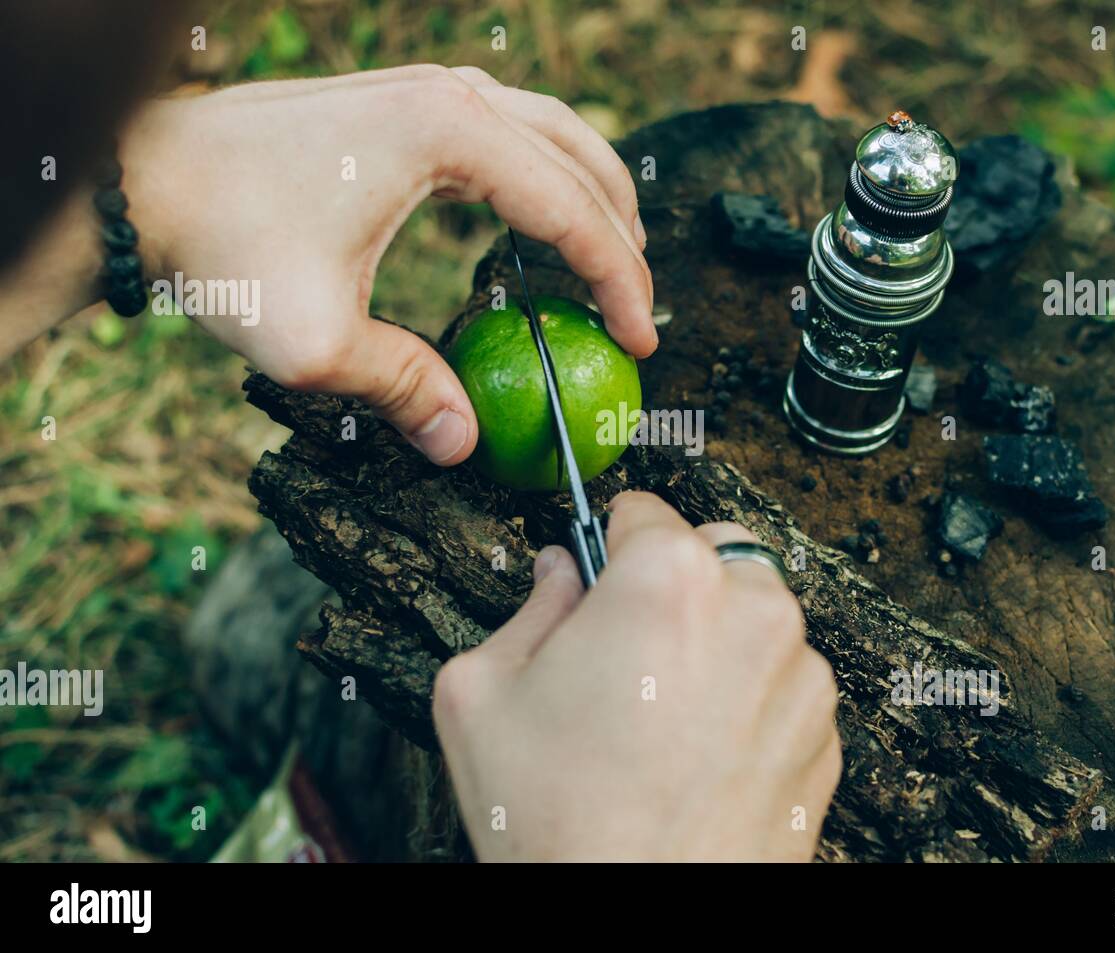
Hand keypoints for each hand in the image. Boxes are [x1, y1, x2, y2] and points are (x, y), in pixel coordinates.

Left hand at [119, 66, 654, 463]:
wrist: (142, 177)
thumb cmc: (224, 244)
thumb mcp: (316, 342)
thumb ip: (402, 390)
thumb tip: (463, 444)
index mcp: (447, 133)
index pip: (570, 209)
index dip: (618, 282)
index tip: (640, 342)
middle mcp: (447, 94)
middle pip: (579, 156)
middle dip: (622, 233)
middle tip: (637, 307)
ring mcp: (423, 87)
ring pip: (548, 129)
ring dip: (591, 189)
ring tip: (615, 253)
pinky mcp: (398, 102)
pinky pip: (505, 127)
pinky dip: (543, 171)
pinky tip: (536, 213)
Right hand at [432, 491, 840, 861]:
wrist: (634, 924)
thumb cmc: (556, 820)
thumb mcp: (482, 694)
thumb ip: (527, 606)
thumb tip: (559, 574)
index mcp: (668, 579)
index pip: (642, 510)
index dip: (607, 547)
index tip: (598, 581)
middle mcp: (753, 610)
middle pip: (713, 554)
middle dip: (673, 585)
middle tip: (626, 653)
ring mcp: (801, 675)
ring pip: (756, 618)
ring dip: (718, 641)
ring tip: (661, 718)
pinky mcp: (825, 735)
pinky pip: (785, 685)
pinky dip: (751, 699)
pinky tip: (700, 754)